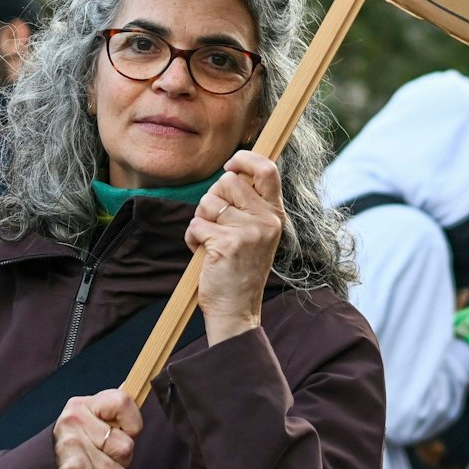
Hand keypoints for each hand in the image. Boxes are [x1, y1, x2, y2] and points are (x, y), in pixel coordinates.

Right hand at [53, 389, 141, 468]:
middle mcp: (74, 422)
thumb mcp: (90, 420)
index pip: (122, 402)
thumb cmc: (77, 444)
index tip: (126, 431)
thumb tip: (140, 384)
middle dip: (122, 459)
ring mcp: (72, 447)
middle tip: (104, 456)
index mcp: (83, 405)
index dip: (133, 423)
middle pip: (126, 447)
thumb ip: (113, 411)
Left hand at [185, 151, 283, 343]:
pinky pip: (195, 224)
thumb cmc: (241, 269)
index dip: (246, 159)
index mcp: (275, 215)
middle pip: (228, 181)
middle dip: (213, 198)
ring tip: (211, 241)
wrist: (237, 310)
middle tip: (216, 223)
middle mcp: (266, 221)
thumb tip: (231, 173)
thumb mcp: (258, 234)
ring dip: (200, 220)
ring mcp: (248, 232)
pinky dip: (192, 238)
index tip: (230, 164)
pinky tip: (204, 254)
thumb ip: (250, 205)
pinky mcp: (226, 244)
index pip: (268, 170)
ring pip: (208, 202)